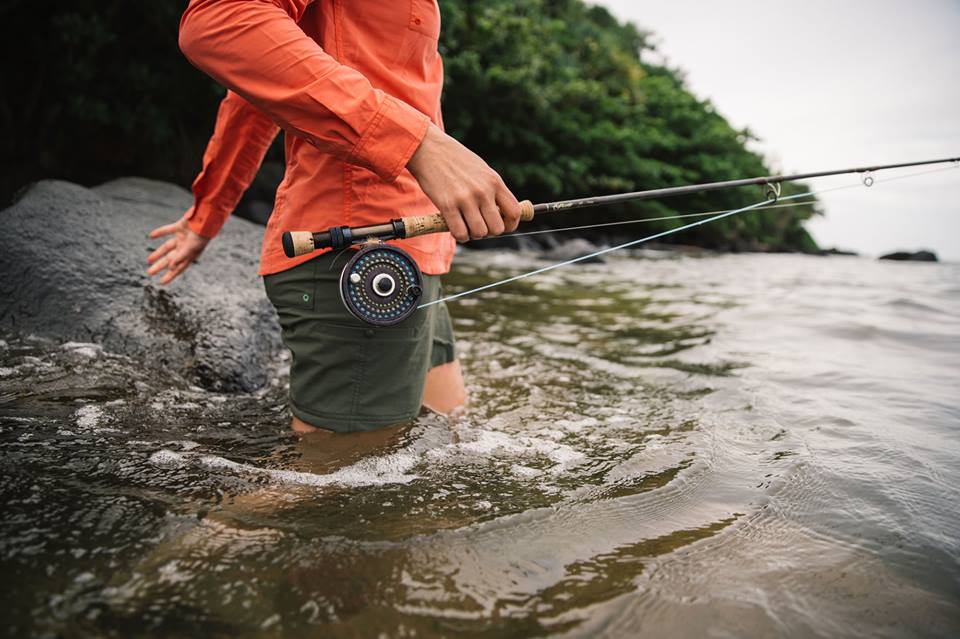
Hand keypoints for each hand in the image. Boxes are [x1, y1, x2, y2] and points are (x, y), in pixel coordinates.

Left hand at [146, 215, 210, 284]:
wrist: (205, 220)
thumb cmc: (201, 236)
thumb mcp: (190, 249)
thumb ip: (179, 258)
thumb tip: (170, 268)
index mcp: (189, 255)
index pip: (178, 268)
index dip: (170, 276)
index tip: (161, 282)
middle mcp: (185, 247)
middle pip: (170, 259)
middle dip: (160, 266)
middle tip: (150, 272)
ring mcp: (182, 237)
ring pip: (167, 247)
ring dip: (157, 253)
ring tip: (149, 260)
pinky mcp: (179, 227)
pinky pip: (167, 230)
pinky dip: (159, 232)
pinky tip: (151, 236)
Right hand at [407, 124, 520, 241]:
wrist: (429, 148)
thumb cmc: (455, 160)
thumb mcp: (481, 170)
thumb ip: (492, 189)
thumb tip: (501, 212)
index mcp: (494, 181)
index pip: (514, 212)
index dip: (510, 225)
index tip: (502, 226)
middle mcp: (483, 191)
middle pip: (497, 228)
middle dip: (489, 232)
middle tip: (479, 225)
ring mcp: (466, 199)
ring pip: (480, 233)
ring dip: (473, 234)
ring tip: (465, 225)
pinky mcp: (447, 205)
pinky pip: (460, 233)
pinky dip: (460, 235)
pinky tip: (455, 227)